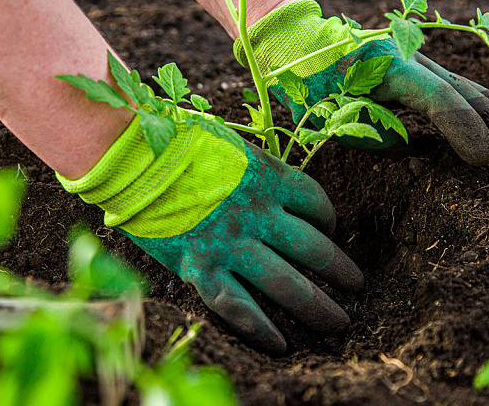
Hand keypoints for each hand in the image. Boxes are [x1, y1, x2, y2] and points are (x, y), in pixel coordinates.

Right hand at [58, 115, 362, 353]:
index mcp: (268, 177)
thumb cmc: (178, 142)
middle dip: (341, 271)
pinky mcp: (201, 268)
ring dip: (318, 306)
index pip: (316, 203)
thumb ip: (256, 168)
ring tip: (339, 322)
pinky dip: (263, 329)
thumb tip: (272, 183)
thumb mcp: (230, 145)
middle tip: (357, 286)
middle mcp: (258, 214)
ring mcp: (232, 244)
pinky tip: (282, 345)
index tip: (330, 231)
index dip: (329, 220)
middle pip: (314, 248)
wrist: (131, 156)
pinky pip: (240, 307)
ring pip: (287, 283)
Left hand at [234, 0, 488, 164]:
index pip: (439, 100)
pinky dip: (477, 102)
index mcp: (387, 67)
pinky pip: (453, 83)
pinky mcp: (414, 63)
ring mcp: (414, 56)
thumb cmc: (308, 82)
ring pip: (464, 83)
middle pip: (462, 89)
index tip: (482, 160)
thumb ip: (369, 135)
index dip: (465, 130)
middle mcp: (409, 56)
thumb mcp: (327, 115)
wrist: (299, 42)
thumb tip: (407, 146)